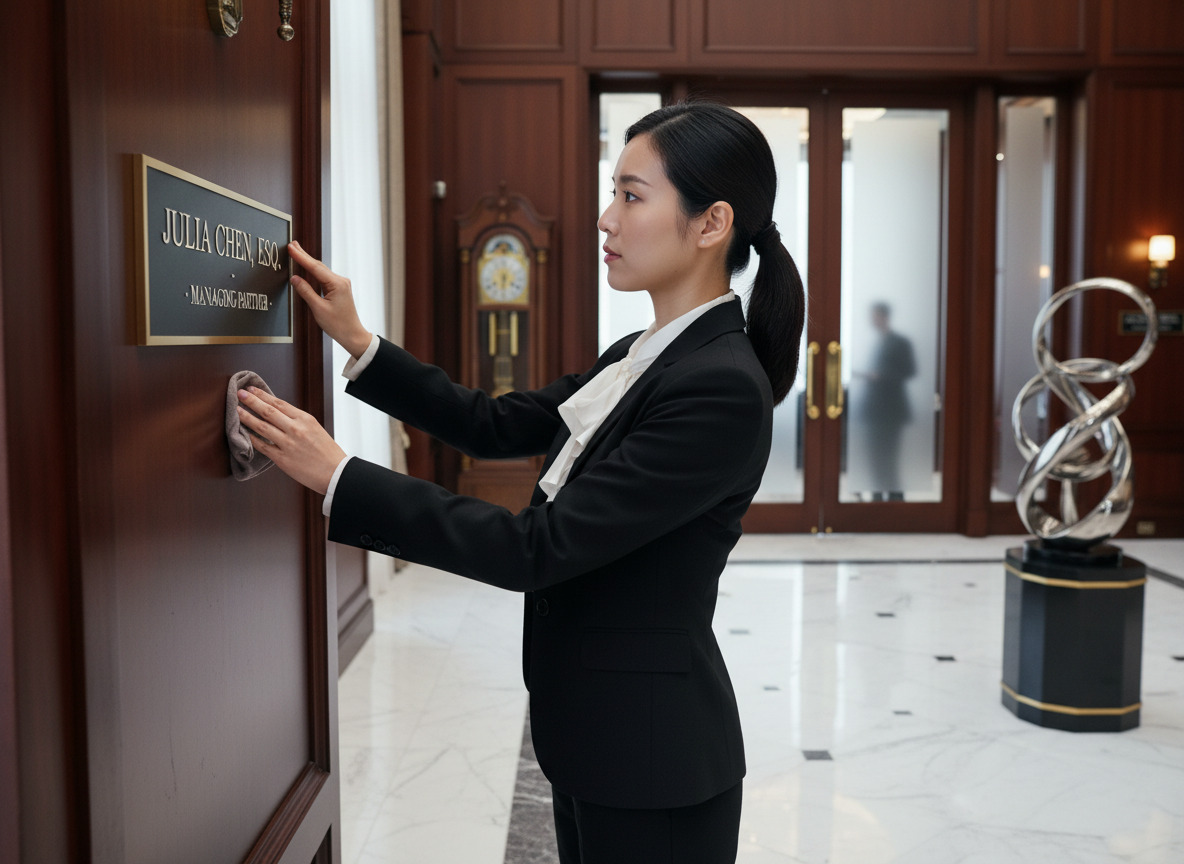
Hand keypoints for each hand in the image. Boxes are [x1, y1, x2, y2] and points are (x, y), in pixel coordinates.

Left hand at [236, 387, 346, 493]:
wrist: (335, 472)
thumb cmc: (327, 452)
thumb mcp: (315, 429)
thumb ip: (297, 421)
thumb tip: (277, 414)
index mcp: (305, 419)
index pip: (279, 403)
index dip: (263, 395)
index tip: (252, 389)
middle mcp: (295, 429)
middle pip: (268, 411)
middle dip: (252, 401)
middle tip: (240, 393)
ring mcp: (288, 444)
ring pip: (262, 427)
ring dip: (247, 417)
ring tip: (237, 410)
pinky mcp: (283, 459)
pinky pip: (263, 446)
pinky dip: (252, 438)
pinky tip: (245, 433)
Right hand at [288, 240, 373, 357]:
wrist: (353, 334)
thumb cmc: (338, 325)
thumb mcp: (318, 309)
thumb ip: (306, 292)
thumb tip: (295, 278)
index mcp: (337, 284)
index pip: (315, 268)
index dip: (301, 257)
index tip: (291, 248)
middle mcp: (341, 281)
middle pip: (319, 266)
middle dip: (304, 255)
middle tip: (292, 244)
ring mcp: (341, 284)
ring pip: (321, 270)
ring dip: (308, 262)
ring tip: (297, 251)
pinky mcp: (339, 289)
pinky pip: (324, 277)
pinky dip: (314, 271)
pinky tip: (307, 266)